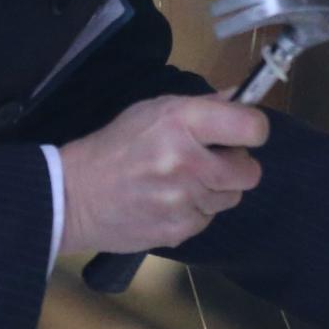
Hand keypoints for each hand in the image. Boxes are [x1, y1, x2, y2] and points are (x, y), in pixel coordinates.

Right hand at [58, 94, 265, 256]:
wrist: (75, 196)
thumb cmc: (116, 146)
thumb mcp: (154, 110)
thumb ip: (203, 105)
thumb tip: (242, 98)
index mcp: (182, 122)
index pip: (252, 127)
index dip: (253, 129)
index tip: (242, 132)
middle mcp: (188, 162)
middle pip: (250, 172)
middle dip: (236, 165)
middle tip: (210, 159)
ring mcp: (184, 200)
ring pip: (231, 198)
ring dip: (215, 189)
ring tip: (183, 180)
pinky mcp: (179, 230)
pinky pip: (208, 219)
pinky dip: (196, 211)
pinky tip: (169, 201)